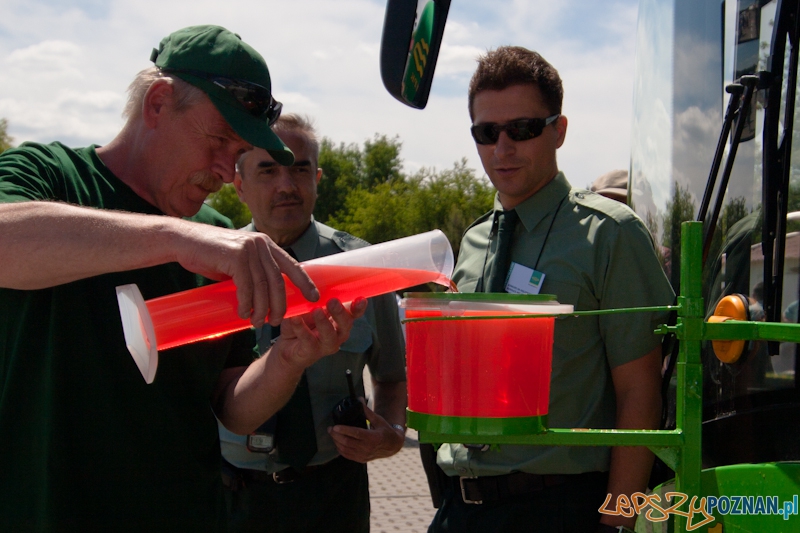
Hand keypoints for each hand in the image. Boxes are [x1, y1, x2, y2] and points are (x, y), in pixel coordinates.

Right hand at [173, 222, 318, 326]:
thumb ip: (253, 273)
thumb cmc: (210, 255)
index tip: (314, 298)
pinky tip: (244, 313)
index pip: (291, 265)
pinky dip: (246, 303)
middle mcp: (260, 244)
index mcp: (265, 244)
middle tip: (276, 322)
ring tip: (258, 323)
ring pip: (263, 286)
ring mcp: (249, 249)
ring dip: (261, 309)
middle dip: (280, 305)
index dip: (304, 283)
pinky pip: (246, 286)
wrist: (182, 241)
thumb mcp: (238, 262)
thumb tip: (266, 296)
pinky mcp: (235, 257)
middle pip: (278, 281)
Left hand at [273, 298, 367, 373]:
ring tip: (316, 310)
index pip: (353, 313)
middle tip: (333, 301)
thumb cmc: (301, 323)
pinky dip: (301, 328)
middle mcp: (337, 333)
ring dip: (324, 322)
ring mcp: (325, 345)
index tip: (361, 299)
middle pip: (346, 324)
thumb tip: (314, 282)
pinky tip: (294, 318)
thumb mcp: (308, 308)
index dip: (359, 307)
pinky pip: (308, 340)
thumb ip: (314, 298)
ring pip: (330, 335)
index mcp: (340, 320)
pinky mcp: (311, 352)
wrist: (285, 347)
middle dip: (340, 312)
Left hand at [328, 400, 405, 462]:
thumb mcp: (378, 420)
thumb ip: (367, 411)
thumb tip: (359, 400)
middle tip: (330, 429)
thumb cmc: (385, 430)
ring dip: (336, 442)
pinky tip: (337, 442)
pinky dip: (340, 449)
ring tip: (332, 434)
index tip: (335, 426)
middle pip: (347, 442)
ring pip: (345, 449)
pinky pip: (347, 455)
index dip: (344, 430)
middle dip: (336, 435)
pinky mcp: (361, 459)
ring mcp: (364, 455)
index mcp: (373, 437)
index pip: (356, 434)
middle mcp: (368, 448)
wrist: (392, 446)